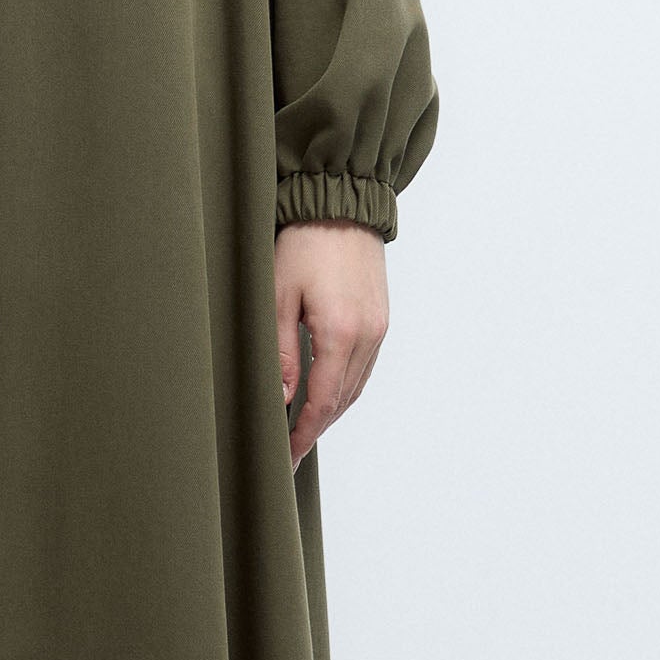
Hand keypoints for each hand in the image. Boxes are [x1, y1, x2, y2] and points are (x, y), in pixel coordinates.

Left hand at [276, 221, 388, 462]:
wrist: (342, 204)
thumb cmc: (304, 243)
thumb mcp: (278, 296)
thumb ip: (282, 351)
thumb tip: (283, 397)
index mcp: (339, 332)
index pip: (321, 401)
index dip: (304, 432)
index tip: (288, 455)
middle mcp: (367, 335)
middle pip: (342, 400)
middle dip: (317, 428)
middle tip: (292, 450)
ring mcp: (379, 327)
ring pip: (357, 386)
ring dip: (332, 411)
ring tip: (306, 429)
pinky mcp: (381, 318)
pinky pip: (365, 367)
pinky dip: (346, 387)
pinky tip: (327, 394)